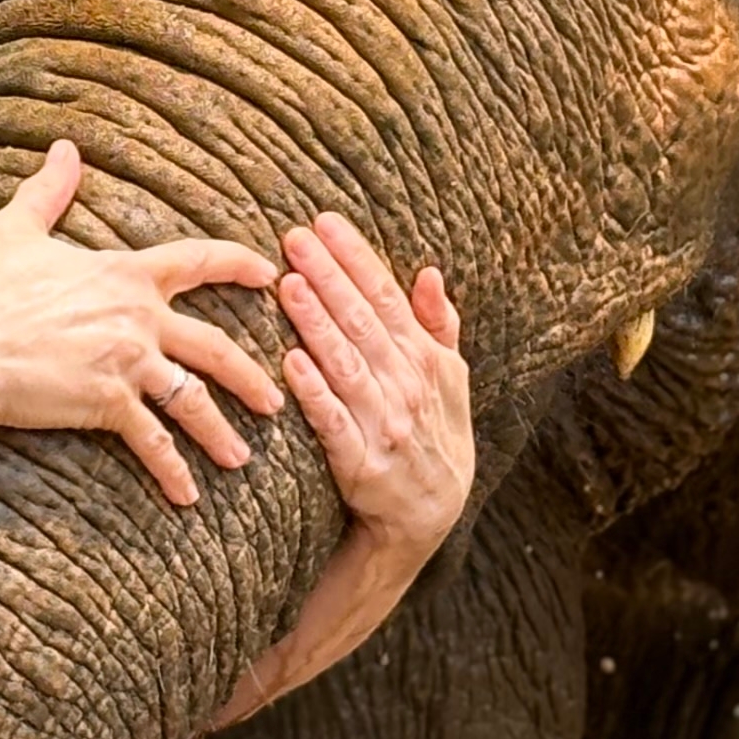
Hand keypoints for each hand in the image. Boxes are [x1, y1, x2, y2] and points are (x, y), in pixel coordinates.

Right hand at [0, 140, 284, 509]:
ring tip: (242, 458)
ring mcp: (127, 362)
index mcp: (125, 272)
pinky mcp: (107, 403)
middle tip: (276, 398)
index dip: (237, 264)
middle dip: (250, 375)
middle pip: (214, 346)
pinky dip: (172, 470)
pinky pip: (152, 440)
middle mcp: (138, 317)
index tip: (269, 272)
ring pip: (193, 399)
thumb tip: (63, 148)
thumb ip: (49, 189)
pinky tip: (187, 494)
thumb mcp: (16, 228)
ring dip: (221, 431)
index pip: (197, 261)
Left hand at [273, 215, 471, 565]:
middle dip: (327, 276)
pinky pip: (333, 422)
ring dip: (317, 322)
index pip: (386, 297)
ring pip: (345, 364)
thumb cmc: (434, 437)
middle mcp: (407, 386)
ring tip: (288, 283)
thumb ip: (439, 325)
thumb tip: (428, 272)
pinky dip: (314, 392)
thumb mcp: (451, 380)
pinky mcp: (360, 464)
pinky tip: (291, 361)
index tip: (325, 222)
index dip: (355, 258)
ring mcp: (384, 425)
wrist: (428, 517)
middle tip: (294, 237)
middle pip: (361, 322)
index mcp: (425, 360)